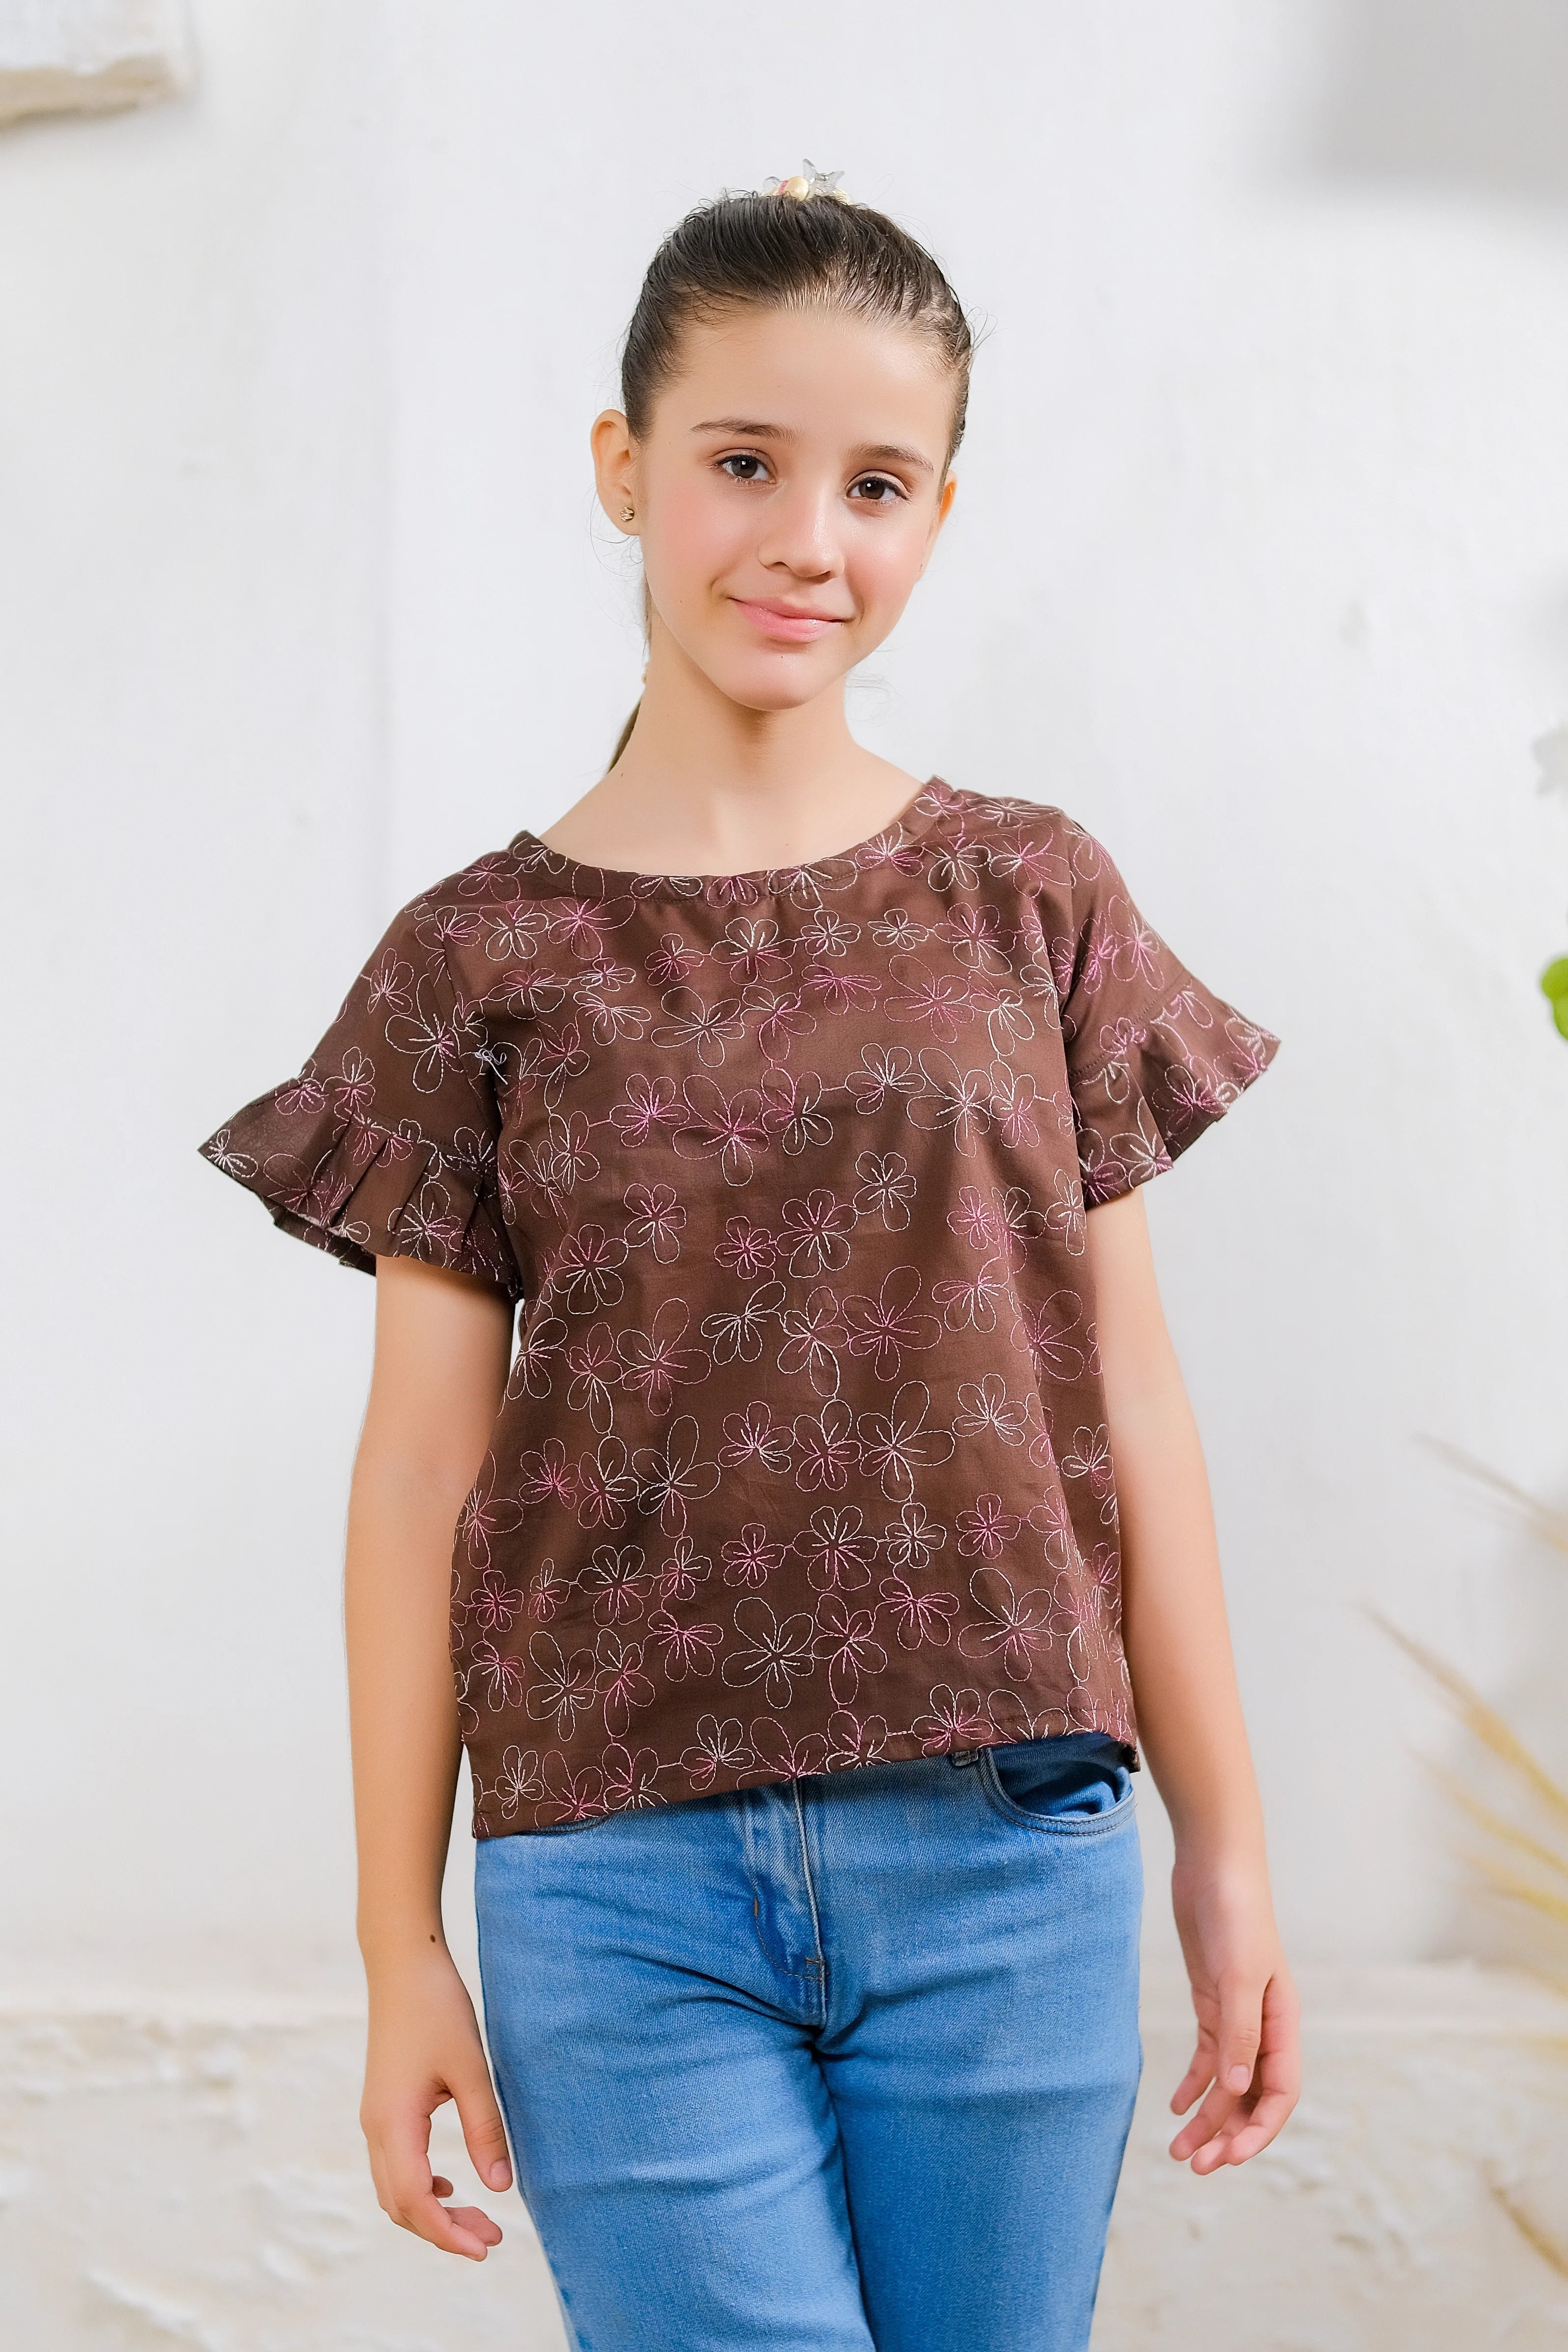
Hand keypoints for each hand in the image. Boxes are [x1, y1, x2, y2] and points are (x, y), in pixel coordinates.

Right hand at [360, 1945, 512, 2258]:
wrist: (403, 1964)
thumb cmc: (437, 2008)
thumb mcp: (471, 2068)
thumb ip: (485, 2129)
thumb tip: (501, 2188)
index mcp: (394, 2123)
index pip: (416, 2201)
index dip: (449, 2233)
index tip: (487, 2248)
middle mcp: (376, 2128)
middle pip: (401, 2205)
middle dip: (444, 2230)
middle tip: (493, 2237)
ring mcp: (375, 2118)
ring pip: (394, 2189)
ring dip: (432, 2210)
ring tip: (478, 2217)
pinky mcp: (383, 2106)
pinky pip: (394, 2165)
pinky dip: (421, 2186)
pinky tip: (452, 2181)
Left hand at [1167, 1854, 1299, 2172]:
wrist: (1214, 1864)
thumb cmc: (1236, 1913)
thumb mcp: (1239, 1975)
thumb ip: (1239, 2032)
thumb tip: (1237, 2090)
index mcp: (1283, 2023)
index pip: (1279, 2093)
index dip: (1257, 2130)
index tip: (1228, 2158)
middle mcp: (1265, 2025)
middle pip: (1252, 2096)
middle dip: (1227, 2134)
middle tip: (1195, 2166)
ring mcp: (1238, 2014)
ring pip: (1227, 2082)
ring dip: (1208, 2118)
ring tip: (1179, 2151)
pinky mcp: (1213, 2000)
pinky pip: (1208, 2056)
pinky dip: (1196, 2084)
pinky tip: (1177, 2106)